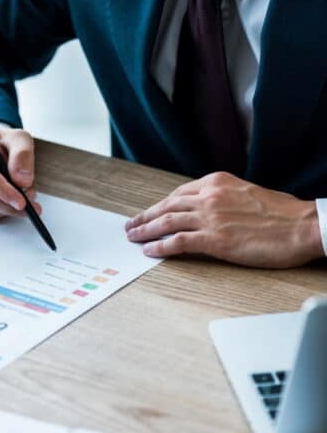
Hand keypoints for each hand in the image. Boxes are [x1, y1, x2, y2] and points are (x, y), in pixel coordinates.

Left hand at [125, 172, 323, 268]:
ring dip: (145, 231)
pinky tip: (150, 251)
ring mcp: (210, 217)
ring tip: (133, 237)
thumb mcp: (247, 194)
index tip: (149, 212)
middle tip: (131, 225)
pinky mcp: (214, 240)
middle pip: (166, 206)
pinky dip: (160, 247)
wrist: (302, 226)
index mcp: (217, 182)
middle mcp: (209, 196)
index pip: (178, 194)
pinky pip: (177, 242)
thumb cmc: (282, 214)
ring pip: (167, 222)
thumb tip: (209, 210)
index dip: (159, 205)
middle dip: (145, 216)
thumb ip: (224, 198)